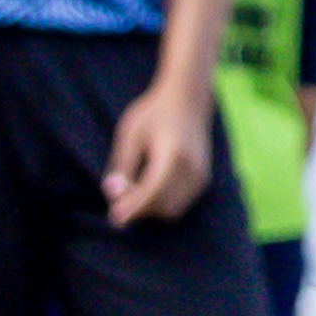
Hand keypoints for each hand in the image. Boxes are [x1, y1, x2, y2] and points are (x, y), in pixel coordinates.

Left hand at [99, 77, 214, 229]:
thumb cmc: (155, 112)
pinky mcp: (203, 179)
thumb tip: (112, 193)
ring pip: (172, 210)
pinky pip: (180, 204)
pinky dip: (161, 205)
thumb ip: (122, 165)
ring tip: (131, 192)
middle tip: (118, 197)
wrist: (189, 98)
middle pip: (163, 206)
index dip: (132, 208)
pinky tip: (146, 191)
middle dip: (139, 210)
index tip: (113, 217)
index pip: (153, 192)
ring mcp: (201, 175)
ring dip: (150, 210)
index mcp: (174, 155)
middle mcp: (193, 169)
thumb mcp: (131, 133)